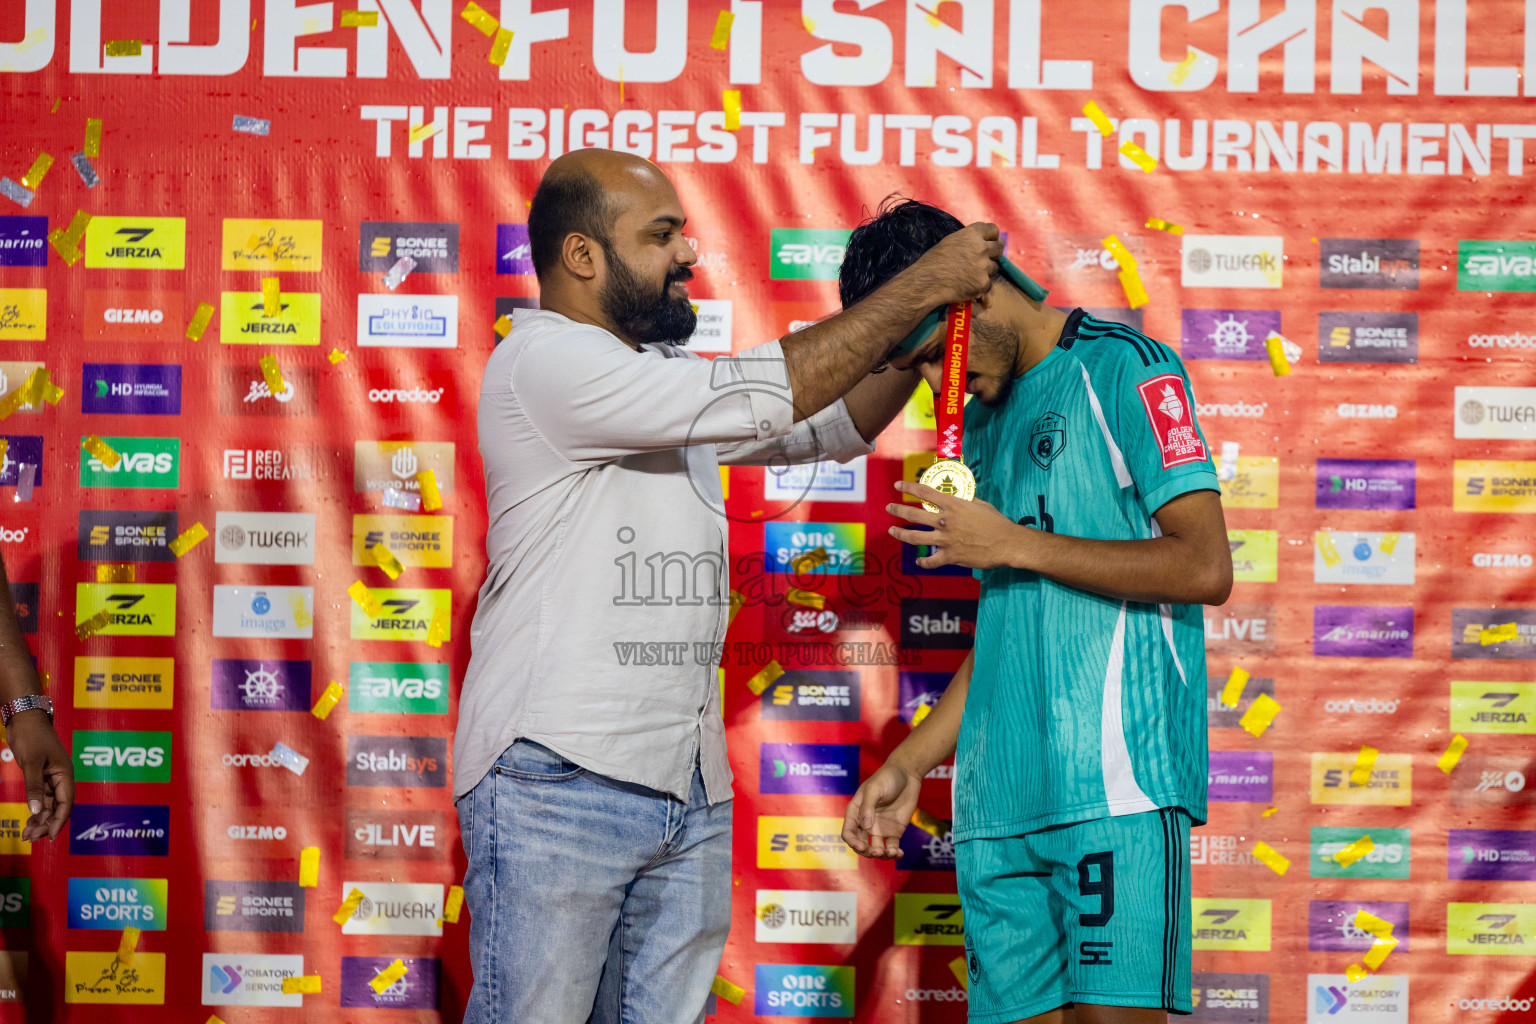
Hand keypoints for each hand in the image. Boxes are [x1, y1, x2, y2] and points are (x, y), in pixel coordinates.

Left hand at [7, 710, 72, 841]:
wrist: (26, 719)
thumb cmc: (32, 737)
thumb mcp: (31, 763)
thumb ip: (34, 787)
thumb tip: (35, 810)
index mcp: (65, 774)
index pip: (66, 803)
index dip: (59, 821)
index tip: (49, 836)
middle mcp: (61, 778)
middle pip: (58, 807)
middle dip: (46, 824)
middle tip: (31, 837)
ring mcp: (51, 778)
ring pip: (49, 805)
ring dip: (39, 819)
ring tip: (27, 834)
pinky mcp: (41, 777)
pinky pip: (41, 798)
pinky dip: (35, 810)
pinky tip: (28, 820)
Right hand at [842, 761, 922, 859]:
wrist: (907, 774)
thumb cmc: (887, 778)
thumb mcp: (875, 789)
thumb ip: (868, 807)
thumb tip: (865, 827)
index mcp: (856, 812)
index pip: (848, 832)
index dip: (852, 842)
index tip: (862, 847)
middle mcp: (866, 823)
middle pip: (861, 844)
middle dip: (868, 852)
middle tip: (878, 851)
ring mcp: (880, 828)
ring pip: (876, 849)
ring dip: (881, 855)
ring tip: (891, 853)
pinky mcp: (894, 831)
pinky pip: (892, 847)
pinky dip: (895, 853)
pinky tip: (899, 853)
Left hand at [890, 479, 1025, 569]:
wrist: (1007, 543)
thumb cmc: (996, 522)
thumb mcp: (980, 504)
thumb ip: (965, 501)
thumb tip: (956, 498)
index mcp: (952, 505)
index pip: (925, 493)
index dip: (909, 488)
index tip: (898, 486)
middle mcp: (944, 521)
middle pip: (914, 515)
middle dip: (898, 511)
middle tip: (889, 508)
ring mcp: (945, 540)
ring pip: (915, 538)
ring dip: (901, 534)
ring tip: (892, 530)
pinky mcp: (950, 556)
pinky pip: (931, 561)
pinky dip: (923, 562)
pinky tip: (919, 561)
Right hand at [906, 222, 1002, 306]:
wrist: (927, 282)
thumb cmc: (933, 261)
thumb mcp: (950, 242)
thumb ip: (968, 240)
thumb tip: (981, 242)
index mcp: (972, 234)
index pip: (993, 229)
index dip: (992, 236)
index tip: (989, 242)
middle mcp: (981, 248)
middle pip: (999, 247)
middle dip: (994, 253)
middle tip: (985, 259)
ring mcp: (984, 266)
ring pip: (994, 268)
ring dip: (985, 271)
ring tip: (968, 275)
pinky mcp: (983, 283)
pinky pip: (988, 284)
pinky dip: (979, 287)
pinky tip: (967, 286)